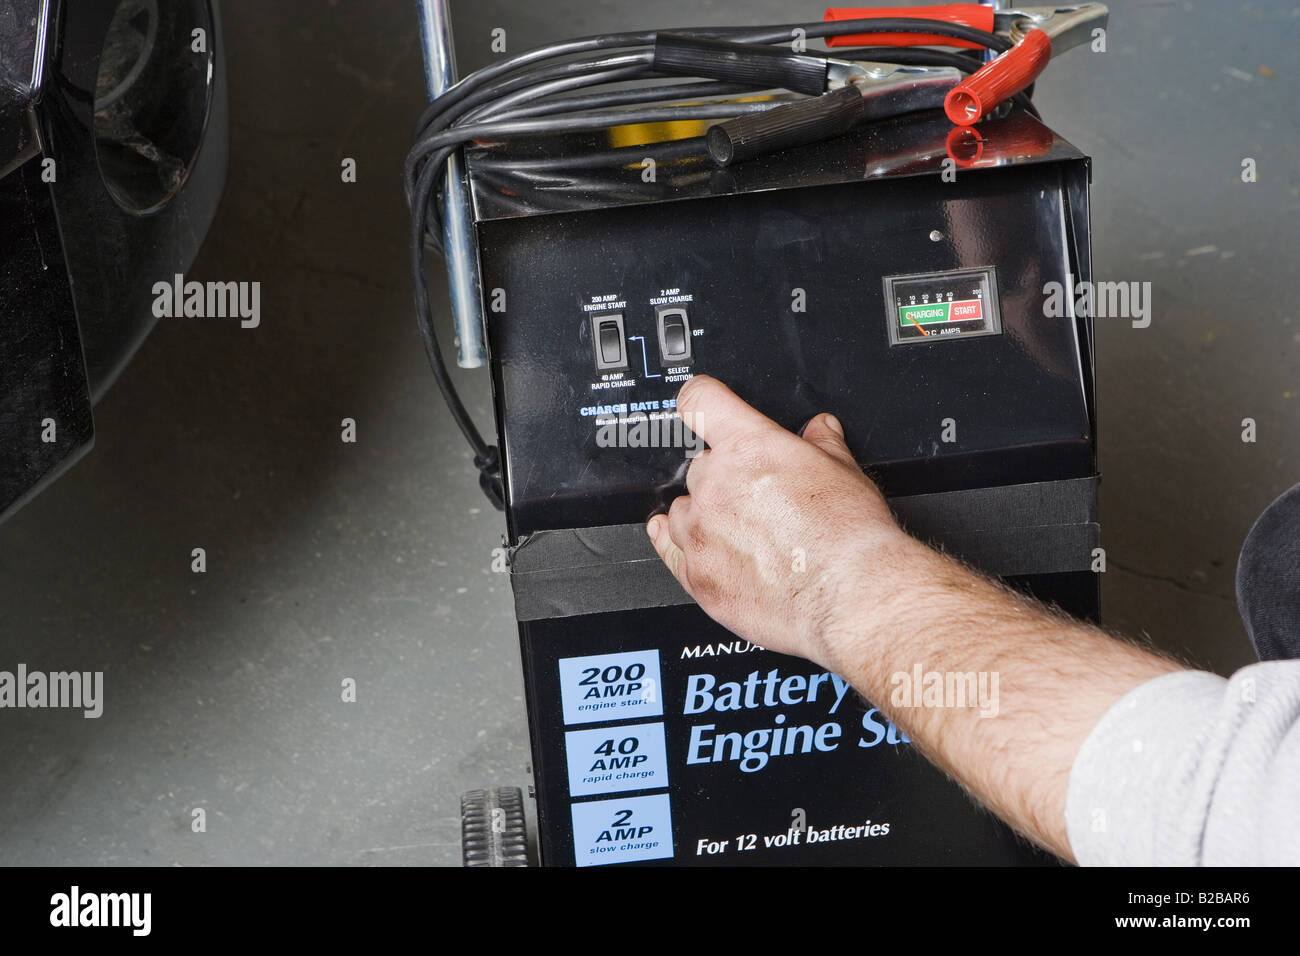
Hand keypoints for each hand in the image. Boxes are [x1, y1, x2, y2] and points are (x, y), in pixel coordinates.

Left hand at [646, 375, 907, 669]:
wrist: (850, 594)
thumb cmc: (849, 536)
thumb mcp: (846, 471)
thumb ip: (824, 444)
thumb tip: (820, 430)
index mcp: (748, 447)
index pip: (700, 402)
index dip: (702, 400)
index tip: (704, 407)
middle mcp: (716, 484)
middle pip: (698, 465)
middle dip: (723, 476)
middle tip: (755, 498)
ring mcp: (701, 531)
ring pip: (682, 508)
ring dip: (702, 514)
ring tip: (739, 532)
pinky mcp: (696, 574)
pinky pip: (668, 549)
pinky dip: (675, 543)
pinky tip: (686, 543)